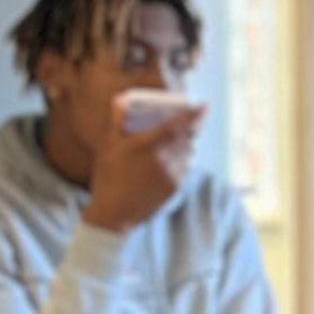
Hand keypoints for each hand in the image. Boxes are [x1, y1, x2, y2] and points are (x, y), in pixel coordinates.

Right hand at [82, 103, 201, 234]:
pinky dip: (184, 158)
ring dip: (188, 142)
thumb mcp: (110, 146)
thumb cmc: (109, 177)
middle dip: (191, 127)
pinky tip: (173, 158)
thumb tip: (120, 100)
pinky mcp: (176, 187)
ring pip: (189, 152)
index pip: (176, 125)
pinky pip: (186, 167)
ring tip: (181, 138)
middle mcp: (163, 159)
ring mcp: (172, 174)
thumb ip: (117, 121)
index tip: (204, 105)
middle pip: (187, 137)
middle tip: (191, 118)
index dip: (193, 114)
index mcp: (147, 146)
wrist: (115, 213)